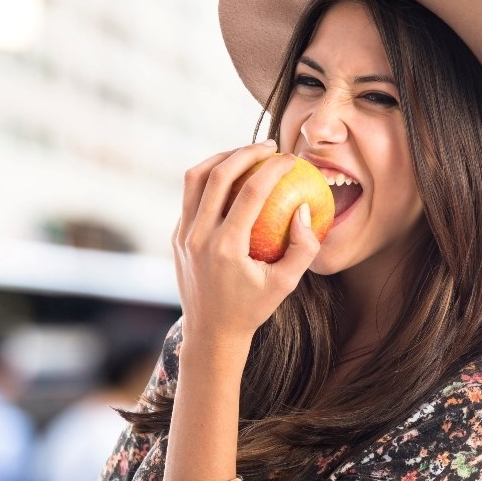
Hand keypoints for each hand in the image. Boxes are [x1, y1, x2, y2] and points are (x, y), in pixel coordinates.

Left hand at [172, 141, 321, 348]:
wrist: (211, 333)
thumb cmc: (252, 308)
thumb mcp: (286, 284)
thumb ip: (303, 248)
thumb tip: (305, 210)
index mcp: (225, 248)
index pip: (252, 193)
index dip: (274, 169)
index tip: (291, 159)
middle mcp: (198, 237)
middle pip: (218, 175)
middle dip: (246, 152)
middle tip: (270, 147)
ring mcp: (182, 235)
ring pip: (196, 178)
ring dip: (222, 159)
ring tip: (247, 153)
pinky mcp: (177, 236)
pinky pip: (191, 197)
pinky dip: (211, 180)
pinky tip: (232, 179)